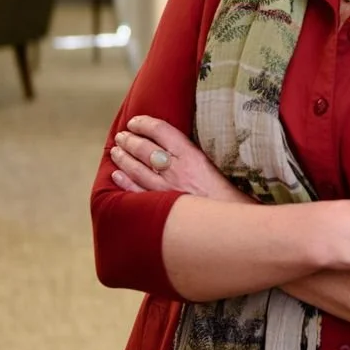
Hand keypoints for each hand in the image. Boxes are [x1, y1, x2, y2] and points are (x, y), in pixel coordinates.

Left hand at [109, 115, 250, 203]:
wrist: (234, 227)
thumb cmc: (232, 198)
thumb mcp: (217, 167)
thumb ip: (196, 156)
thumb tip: (177, 145)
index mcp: (193, 156)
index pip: (162, 131)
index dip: (144, 123)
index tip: (135, 121)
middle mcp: (177, 171)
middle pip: (145, 149)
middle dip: (130, 140)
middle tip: (122, 136)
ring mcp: (167, 190)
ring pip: (136, 169)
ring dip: (123, 158)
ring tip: (116, 150)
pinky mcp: (162, 209)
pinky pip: (136, 192)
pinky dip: (124, 182)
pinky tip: (117, 175)